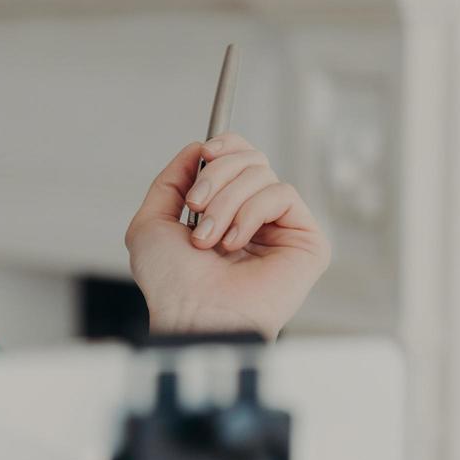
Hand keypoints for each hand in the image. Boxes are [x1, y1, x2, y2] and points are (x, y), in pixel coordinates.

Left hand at [124, 133, 331, 340]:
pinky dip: (250, 213)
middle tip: (195, 208)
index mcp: (226, 212)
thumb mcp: (151, 222)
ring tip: (209, 238)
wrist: (192, 314)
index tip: (204, 154)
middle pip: (251, 158)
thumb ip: (171, 180)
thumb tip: (199, 148)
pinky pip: (283, 194)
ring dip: (225, 202)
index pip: (240, 157)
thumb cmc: (171, 283)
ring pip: (263, 173)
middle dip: (215, 176)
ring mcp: (283, 229)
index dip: (225, 146)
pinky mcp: (308, 241)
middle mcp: (256, 218)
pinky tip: (235, 243)